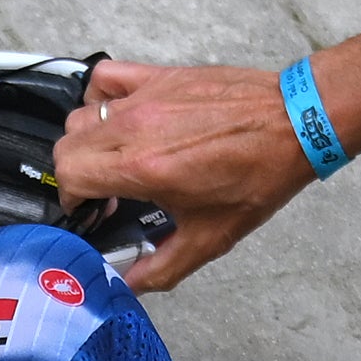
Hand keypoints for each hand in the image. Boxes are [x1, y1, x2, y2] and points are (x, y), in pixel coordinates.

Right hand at [53, 58, 312, 293]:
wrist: (293, 123)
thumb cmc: (258, 175)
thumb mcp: (211, 237)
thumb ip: (163, 268)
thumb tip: (130, 285)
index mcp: (143, 167)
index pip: (69, 175)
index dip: (71, 199)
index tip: (91, 211)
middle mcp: (136, 127)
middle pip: (66, 145)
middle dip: (75, 175)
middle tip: (103, 192)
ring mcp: (145, 96)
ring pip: (81, 114)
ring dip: (86, 142)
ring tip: (112, 159)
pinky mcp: (159, 76)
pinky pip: (105, 76)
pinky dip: (99, 96)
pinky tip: (118, 116)